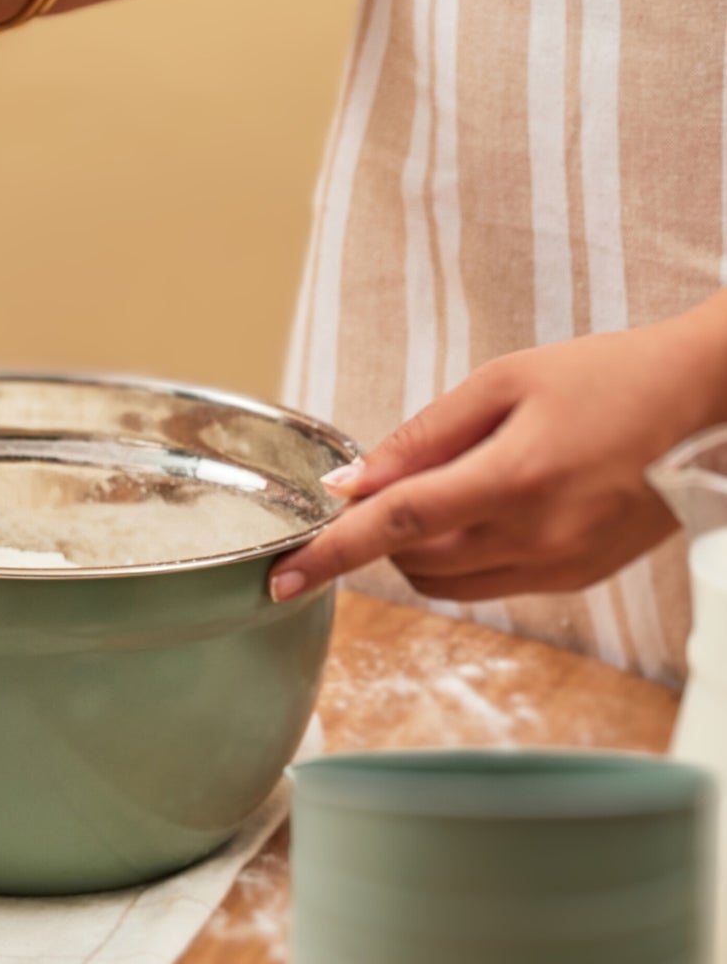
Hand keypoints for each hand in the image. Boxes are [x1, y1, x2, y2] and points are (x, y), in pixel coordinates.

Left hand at [270, 299, 726, 603]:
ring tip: (448, 488)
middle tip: (390, 481)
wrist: (707, 406)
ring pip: (445, 583)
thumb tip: (354, 482)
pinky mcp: (576, 579)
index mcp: (515, 479)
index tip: (279, 579)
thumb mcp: (504, 382)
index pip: (396, 528)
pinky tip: (483, 508)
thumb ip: (422, 437)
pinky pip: (488, 585)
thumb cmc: (606, 378)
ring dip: (416, 549)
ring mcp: (560, 567)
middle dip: (379, 533)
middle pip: (412, 561)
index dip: (330, 555)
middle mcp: (537, 538)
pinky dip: (460, 556)